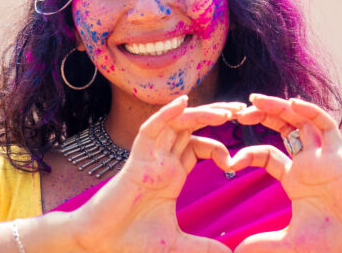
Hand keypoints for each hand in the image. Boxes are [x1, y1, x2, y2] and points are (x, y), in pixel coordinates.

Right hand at [69, 95, 244, 252]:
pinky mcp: (136, 160)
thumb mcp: (177, 245)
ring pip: (177, 124)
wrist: (99, 244)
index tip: (237, 161)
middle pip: (192, 127)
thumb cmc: (131, 241)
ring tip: (226, 112)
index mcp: (173, 174)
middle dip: (216, 116)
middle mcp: (162, 161)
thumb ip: (203, 248)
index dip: (220, 147)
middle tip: (242, 110)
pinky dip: (166, 114)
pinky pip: (151, 130)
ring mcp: (150, 158)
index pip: (200, 147)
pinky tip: (183, 102)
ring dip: (201, 113)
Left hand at [232, 94, 341, 252]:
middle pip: (282, 128)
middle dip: (261, 116)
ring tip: (255, 100)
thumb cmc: (334, 244)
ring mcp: (324, 158)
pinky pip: (328, 127)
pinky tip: (293, 104)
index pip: (266, 154)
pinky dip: (312, 113)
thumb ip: (263, 245)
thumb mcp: (289, 244)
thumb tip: (236, 252)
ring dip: (280, 107)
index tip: (228, 161)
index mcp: (295, 179)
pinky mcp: (340, 157)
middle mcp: (308, 163)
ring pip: (301, 121)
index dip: (246, 153)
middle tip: (237, 110)